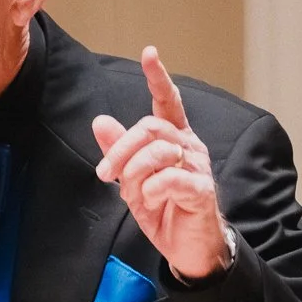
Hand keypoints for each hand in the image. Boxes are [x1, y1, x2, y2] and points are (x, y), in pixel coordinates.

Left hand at [91, 47, 232, 281]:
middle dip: (121, 149)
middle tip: (105, 174)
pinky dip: (152, 190)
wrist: (188, 248)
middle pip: (150, 127)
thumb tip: (100, 121)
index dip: (158, 78)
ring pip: (158, 151)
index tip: (150, 53)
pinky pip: (170, 178)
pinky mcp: (202, 189)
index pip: (167, 102)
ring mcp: (198, 167)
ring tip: (133, 194)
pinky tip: (151, 201)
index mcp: (174, 139)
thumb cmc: (164, 211)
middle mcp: (189, 146)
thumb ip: (119, 152)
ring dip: (135, 173)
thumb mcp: (132, 181)